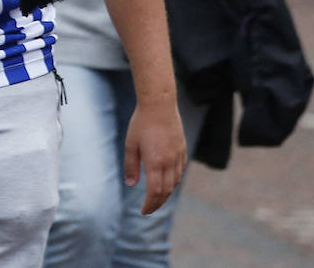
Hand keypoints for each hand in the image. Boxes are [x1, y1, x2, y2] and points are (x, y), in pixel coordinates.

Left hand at [123, 100, 186, 214]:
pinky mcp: (182, 148)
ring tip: (157, 196)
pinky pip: (180, 170)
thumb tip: (131, 185)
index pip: (154, 192)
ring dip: (166, 192)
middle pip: (166, 191)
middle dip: (157, 203)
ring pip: (175, 182)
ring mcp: (178, 155)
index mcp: (155, 162)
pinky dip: (174, 180)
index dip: (150, 204)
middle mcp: (169, 162)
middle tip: (149, 208)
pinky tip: (167, 180)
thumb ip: (131, 166)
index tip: (143, 211)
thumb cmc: (141, 123)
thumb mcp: (130, 145)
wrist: (159, 104)